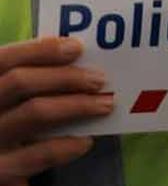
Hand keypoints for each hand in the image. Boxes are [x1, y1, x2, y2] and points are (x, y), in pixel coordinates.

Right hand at [0, 38, 111, 184]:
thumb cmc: (6, 127)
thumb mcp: (8, 102)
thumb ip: (27, 85)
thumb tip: (75, 62)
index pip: (4, 59)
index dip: (40, 50)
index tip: (77, 47)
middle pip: (20, 82)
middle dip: (66, 77)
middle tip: (99, 80)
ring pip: (34, 112)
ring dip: (77, 105)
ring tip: (105, 105)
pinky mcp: (0, 171)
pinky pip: (36, 155)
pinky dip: (65, 145)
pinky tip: (85, 141)